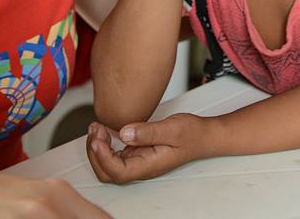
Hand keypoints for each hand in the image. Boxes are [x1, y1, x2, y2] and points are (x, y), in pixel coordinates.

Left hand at [86, 114, 211, 183]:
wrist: (204, 135)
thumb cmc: (192, 134)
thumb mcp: (172, 129)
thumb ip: (148, 132)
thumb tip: (124, 133)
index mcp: (148, 166)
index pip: (117, 172)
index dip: (103, 157)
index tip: (99, 137)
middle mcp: (140, 167)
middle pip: (107, 173)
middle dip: (95, 153)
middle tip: (96, 129)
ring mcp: (137, 161)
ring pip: (107, 164)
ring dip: (98, 147)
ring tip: (97, 127)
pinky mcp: (137, 152)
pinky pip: (114, 154)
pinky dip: (104, 143)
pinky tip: (105, 129)